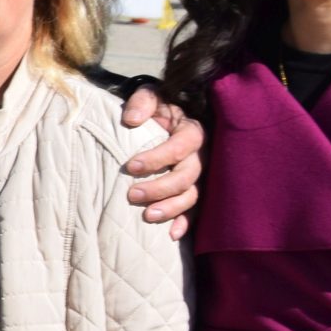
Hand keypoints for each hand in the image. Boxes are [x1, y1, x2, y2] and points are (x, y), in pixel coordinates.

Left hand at [120, 85, 201, 238]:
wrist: (162, 118)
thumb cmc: (155, 108)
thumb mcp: (150, 95)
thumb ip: (142, 102)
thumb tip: (131, 120)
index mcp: (191, 130)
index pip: (181, 146)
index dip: (158, 158)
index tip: (130, 166)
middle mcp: (200, 155)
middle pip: (187, 176)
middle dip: (160, 187)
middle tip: (132, 195)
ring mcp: (200, 176)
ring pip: (192, 196)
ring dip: (172, 208)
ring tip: (148, 216)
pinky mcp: (193, 190)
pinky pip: (195, 211)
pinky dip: (186, 223)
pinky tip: (172, 234)